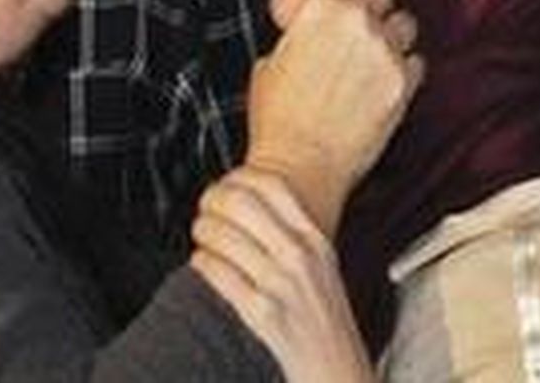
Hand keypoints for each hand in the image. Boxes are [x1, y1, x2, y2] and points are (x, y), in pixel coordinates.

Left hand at [190, 168, 374, 382]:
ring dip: (202, 231)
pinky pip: (217, 271)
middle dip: (212, 200)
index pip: (272, 185)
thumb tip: (247, 205)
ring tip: (201, 236)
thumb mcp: (322, 266)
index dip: (238, 177)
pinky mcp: (262, 312)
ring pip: (223, 235)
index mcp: (316, 240)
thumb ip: (293, 235)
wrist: (338, 370)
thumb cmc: (324, 321)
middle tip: (204, 207)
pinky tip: (202, 262)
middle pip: (241, 202)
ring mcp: (281, 284)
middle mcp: (300, 256)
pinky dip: (202, 262)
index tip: (225, 183)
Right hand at [246, 0, 422, 234]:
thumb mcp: (268, 64)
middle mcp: (358, 23)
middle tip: (358, 17)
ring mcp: (386, 52)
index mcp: (318, 10)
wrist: (301, 166)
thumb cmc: (277, 121)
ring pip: (405, 20)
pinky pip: (417, 59)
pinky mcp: (405, 83)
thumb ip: (295, 36)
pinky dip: (405, 65)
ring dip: (391, 30)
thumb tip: (304, 34)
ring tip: (375, 50)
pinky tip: (385, 79)